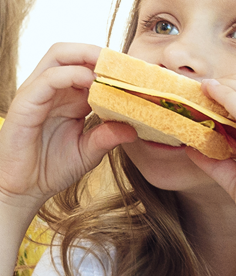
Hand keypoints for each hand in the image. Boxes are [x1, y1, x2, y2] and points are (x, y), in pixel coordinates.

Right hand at [0, 43, 136, 212]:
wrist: (26, 188)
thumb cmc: (54, 168)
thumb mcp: (89, 151)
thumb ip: (108, 137)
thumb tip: (134, 130)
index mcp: (71, 100)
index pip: (90, 70)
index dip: (111, 68)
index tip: (135, 72)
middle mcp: (55, 92)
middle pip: (73, 55)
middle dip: (99, 53)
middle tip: (123, 62)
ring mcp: (39, 94)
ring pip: (59, 57)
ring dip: (86, 56)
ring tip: (110, 66)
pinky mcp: (25, 104)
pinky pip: (47, 79)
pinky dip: (70, 75)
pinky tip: (90, 81)